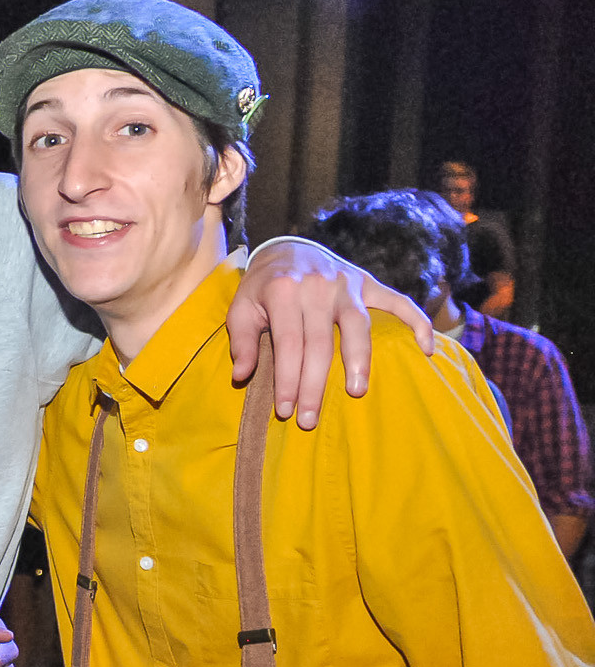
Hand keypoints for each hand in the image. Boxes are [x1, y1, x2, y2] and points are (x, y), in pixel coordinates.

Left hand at [229, 240, 434, 428]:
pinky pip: (398, 302)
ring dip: (359, 360)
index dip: (287, 380)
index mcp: (284, 291)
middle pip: (320, 344)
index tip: (285, 410)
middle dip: (314, 385)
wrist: (287, 247)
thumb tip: (242, 376)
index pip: (288, 345)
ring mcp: (347, 285)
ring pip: (358, 327)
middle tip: (311, 419)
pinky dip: (417, 322)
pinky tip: (427, 349)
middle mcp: (318, 287)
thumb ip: (240, 340)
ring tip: (357, 392)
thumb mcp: (241, 307)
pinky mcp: (368, 283)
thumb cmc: (262, 287)